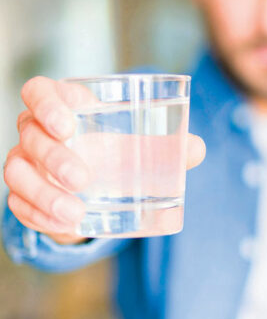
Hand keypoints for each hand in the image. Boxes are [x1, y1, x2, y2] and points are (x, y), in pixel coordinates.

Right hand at [3, 76, 205, 244]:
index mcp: (63, 106)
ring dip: (44, 194)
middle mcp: (37, 131)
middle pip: (31, 135)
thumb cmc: (116, 150)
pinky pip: (19, 203)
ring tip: (76, 213)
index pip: (38, 92)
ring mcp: (26, 162)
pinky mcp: (24, 192)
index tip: (67, 125)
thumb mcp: (138, 144)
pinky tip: (66, 226)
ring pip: (16, 172)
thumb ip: (167, 144)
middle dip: (53, 157)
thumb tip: (196, 148)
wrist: (96, 184)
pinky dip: (40, 216)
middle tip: (83, 178)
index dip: (46, 104)